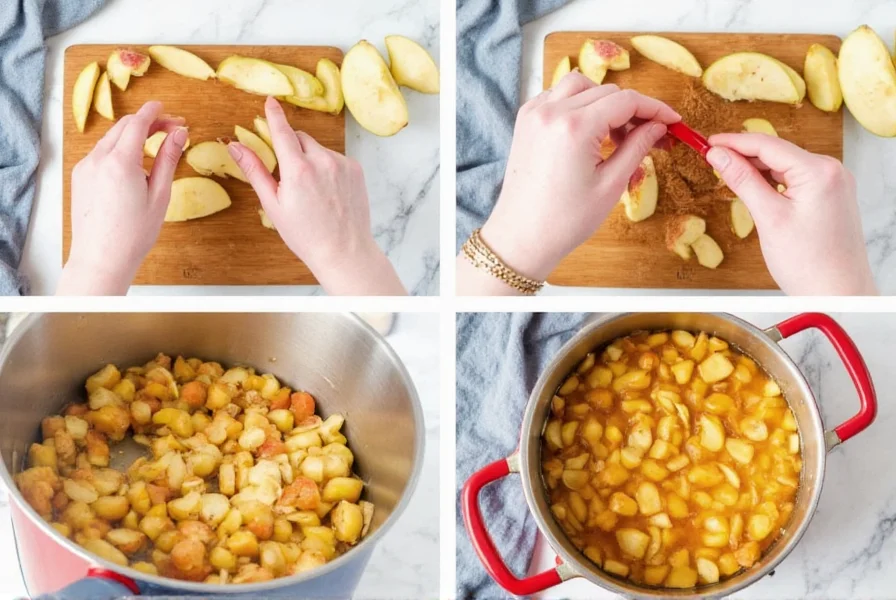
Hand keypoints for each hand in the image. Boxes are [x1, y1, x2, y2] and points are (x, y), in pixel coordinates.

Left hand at [57, 102, 186, 294]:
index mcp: (121, 162)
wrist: (101, 258)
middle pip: (123, 126)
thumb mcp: (160, 195)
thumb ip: (168, 159)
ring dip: (132, 136)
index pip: (138, 123)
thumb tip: (179, 133)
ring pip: (111, 139)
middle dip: (146, 122)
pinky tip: (133, 169)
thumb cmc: (134, 234)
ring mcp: (85, 167)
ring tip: (153, 150)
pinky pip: (101, 154)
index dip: (155, 112)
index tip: (167, 109)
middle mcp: (98, 159)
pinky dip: (118, 151)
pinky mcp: (80, 177)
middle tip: (170, 129)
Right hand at [228, 97, 405, 295]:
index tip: (270, 101)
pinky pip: (335, 158)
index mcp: (297, 170)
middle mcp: (322, 161)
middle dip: (292, 149)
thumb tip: (235, 146)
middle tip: (290, 178)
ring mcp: (342, 164)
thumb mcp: (273, 205)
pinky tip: (328, 192)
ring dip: (311, 160)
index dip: (274, 115)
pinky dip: (328, 168)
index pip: (282, 131)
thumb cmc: (305, 234)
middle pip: (300, 139)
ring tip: (313, 192)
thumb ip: (255, 171)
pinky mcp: (356, 169)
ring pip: (318, 149)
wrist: (344, 251)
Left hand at [457, 72, 680, 294]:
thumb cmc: (566, 220)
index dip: (655, 108)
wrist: (522, 237)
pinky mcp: (524, 121)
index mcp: (575, 127)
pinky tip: (588, 131)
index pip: (626, 101)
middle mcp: (551, 112)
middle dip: (632, 110)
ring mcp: (534, 114)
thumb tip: (658, 126)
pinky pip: (557, 96)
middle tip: (649, 136)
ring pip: (580, 86)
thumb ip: (637, 147)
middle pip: (606, 91)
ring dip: (604, 101)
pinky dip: (577, 104)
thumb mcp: (611, 185)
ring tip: (614, 135)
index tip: (673, 121)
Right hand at [706, 134, 876, 294]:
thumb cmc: (810, 264)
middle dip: (743, 155)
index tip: (708, 143)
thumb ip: (742, 181)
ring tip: (728, 176)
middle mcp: (831, 171)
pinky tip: (754, 189)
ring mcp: (833, 183)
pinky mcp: (829, 195)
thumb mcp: (768, 218)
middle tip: (711, 160)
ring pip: (785, 165)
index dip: (733, 142)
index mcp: (819, 171)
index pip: (767, 144)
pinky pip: (795, 178)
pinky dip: (772, 181)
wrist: (838, 293)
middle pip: (777, 152)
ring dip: (756, 169)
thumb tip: (719, 156)